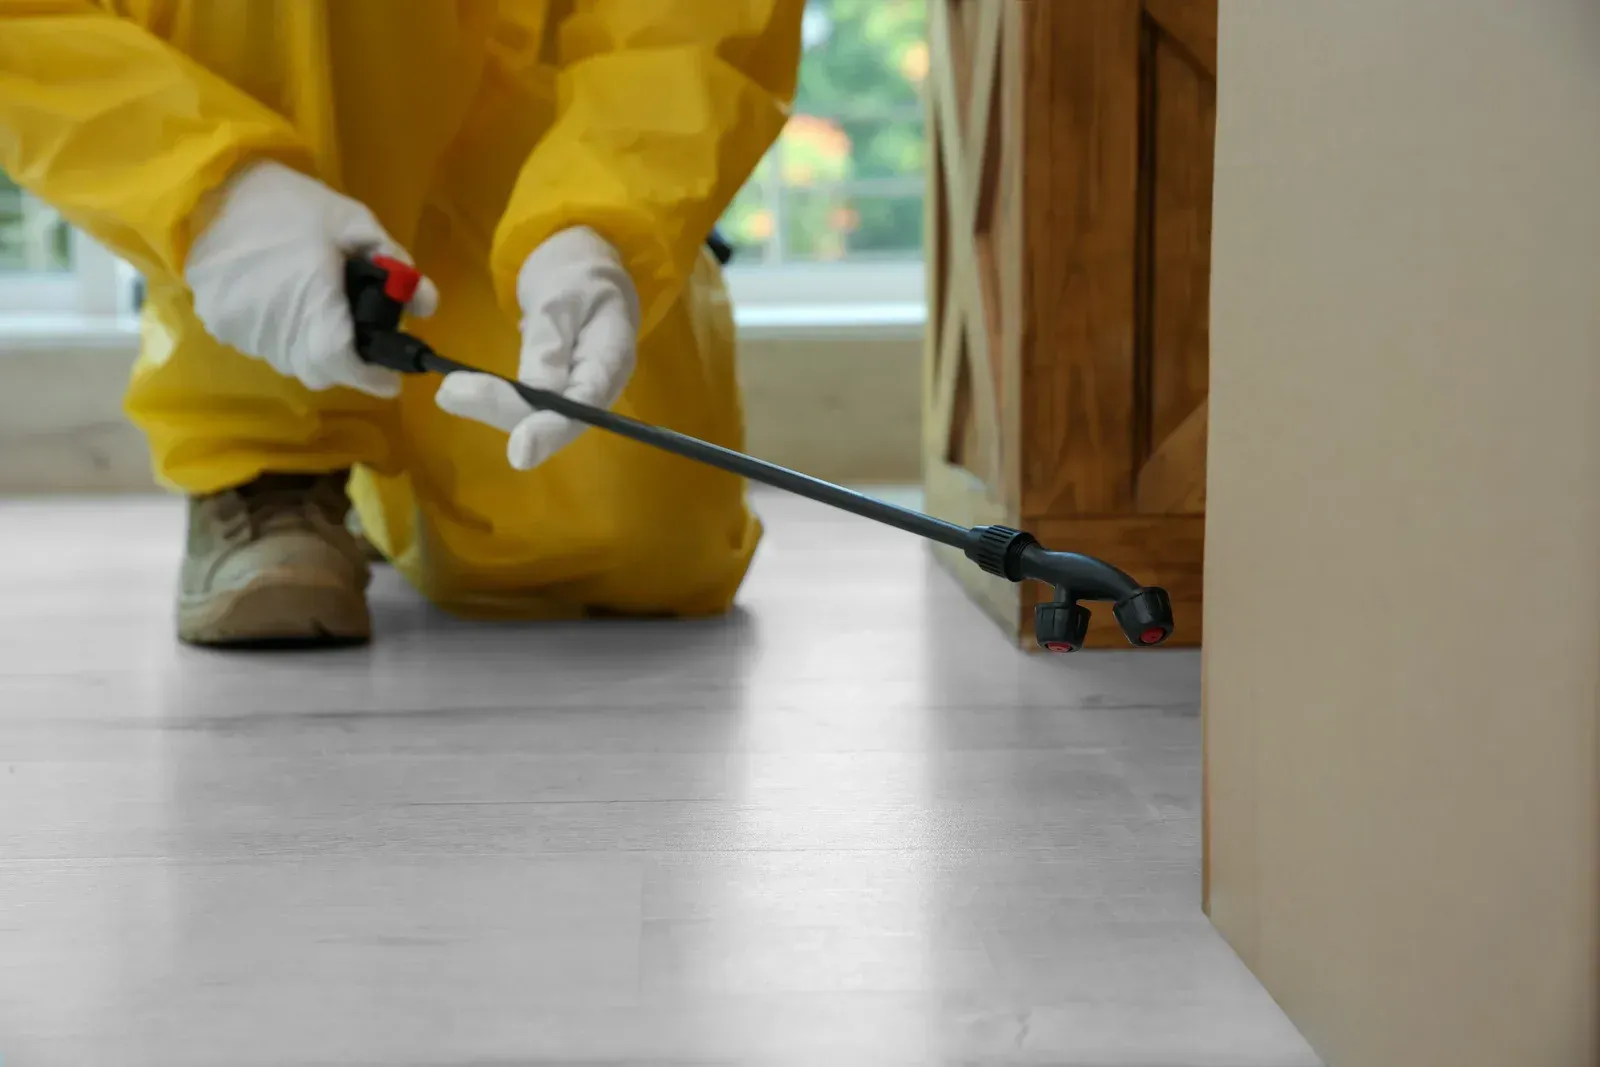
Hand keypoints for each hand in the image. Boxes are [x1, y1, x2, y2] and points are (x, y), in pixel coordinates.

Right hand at [183, 160, 437, 397]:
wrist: (216, 181)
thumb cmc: (294, 202)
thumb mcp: (356, 223)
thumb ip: (397, 268)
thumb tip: (426, 306)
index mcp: (310, 305)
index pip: (342, 365)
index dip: (371, 377)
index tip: (391, 378)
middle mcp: (272, 328)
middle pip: (317, 369)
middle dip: (343, 360)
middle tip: (358, 337)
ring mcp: (239, 329)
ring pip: (288, 360)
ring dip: (309, 347)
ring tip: (317, 312)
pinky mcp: (216, 321)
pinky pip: (259, 345)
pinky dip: (279, 334)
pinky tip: (284, 305)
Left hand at [435, 227, 639, 470]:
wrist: (582, 261)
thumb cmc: (578, 270)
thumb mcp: (560, 294)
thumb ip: (549, 342)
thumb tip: (536, 393)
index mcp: (612, 357)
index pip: (584, 405)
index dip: (551, 431)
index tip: (518, 451)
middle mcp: (599, 384)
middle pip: (555, 418)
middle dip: (503, 410)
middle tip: (450, 393)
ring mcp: (577, 389)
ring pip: (536, 416)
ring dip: (491, 406)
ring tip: (448, 392)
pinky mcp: (556, 387)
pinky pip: (527, 404)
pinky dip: (494, 398)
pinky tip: (462, 391)